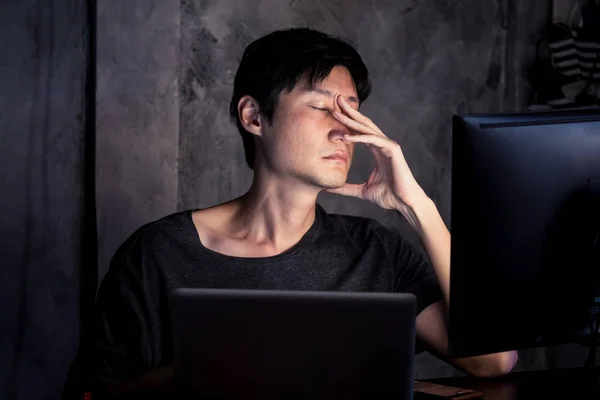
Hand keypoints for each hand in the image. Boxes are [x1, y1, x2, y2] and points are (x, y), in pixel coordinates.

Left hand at [327, 96, 426, 211]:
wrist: (404, 203)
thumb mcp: (362, 191)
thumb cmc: (389, 196)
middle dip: (349, 112)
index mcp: (377, 151)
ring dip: (352, 120)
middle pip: (364, 124)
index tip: (334, 113)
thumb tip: (329, 189)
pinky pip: (374, 140)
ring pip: (368, 128)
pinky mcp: (393, 150)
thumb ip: (346, 188)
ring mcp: (389, 146)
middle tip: (335, 100)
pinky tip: (347, 135)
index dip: (348, 122)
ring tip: (338, 111)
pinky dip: (360, 137)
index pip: (360, 132)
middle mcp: (383, 145)